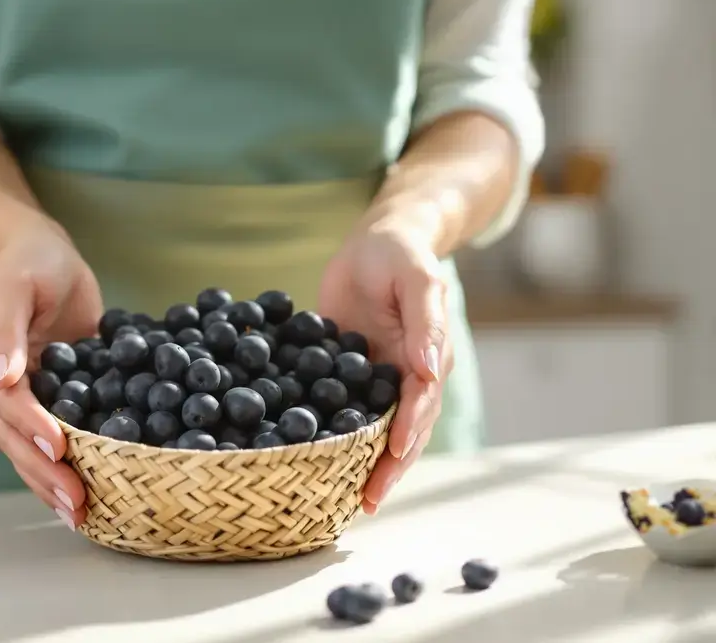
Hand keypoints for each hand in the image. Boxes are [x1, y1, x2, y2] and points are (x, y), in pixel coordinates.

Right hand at [0, 217, 103, 527]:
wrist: (42, 252)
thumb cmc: (29, 261)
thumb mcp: (15, 283)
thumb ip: (6, 327)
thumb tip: (2, 378)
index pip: (6, 403)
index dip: (31, 427)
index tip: (60, 447)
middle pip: (14, 439)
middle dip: (43, 472)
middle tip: (76, 502)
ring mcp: (22, 396)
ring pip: (28, 450)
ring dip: (51, 482)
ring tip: (79, 513)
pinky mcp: (51, 397)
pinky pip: (52, 438)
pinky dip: (65, 466)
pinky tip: (89, 492)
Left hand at [318, 215, 453, 514]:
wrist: (377, 239)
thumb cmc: (402, 254)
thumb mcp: (418, 280)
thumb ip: (426, 324)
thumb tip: (430, 372)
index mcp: (428, 359)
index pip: (419, 405)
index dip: (407, 433)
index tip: (392, 458)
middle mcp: (405, 377)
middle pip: (400, 431)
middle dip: (386, 468)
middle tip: (365, 502)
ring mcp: (375, 377)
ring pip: (371, 429)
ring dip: (360, 462)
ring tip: (343, 499)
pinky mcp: (346, 372)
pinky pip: (341, 408)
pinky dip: (332, 434)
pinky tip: (311, 456)